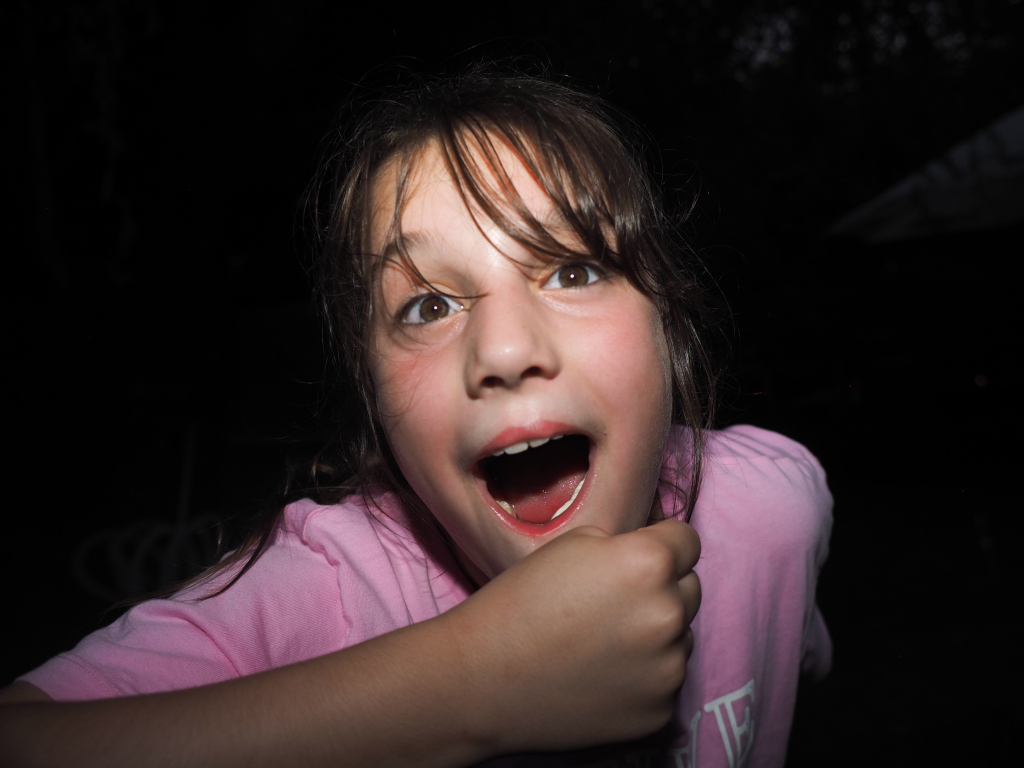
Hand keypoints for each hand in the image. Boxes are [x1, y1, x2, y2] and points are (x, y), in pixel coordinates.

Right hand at [442, 520, 700, 754]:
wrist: (483, 678)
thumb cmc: (520, 602)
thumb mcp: (573, 544)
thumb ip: (626, 543)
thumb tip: (660, 550)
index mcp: (648, 563)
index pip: (687, 541)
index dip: (661, 544)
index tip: (636, 557)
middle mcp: (668, 615)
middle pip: (690, 588)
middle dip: (661, 588)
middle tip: (612, 601)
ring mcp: (667, 669)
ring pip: (681, 636)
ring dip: (655, 634)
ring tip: (600, 640)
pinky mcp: (659, 711)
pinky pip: (665, 679)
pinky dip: (643, 675)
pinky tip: (600, 673)